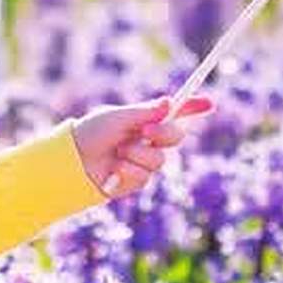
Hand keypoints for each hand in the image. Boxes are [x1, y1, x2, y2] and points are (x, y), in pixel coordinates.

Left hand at [70, 95, 213, 199]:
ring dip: (137, 155)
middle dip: (163, 134)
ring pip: (159, 160)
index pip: (175, 112)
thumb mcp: (118, 117)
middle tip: (145, 132)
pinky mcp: (137, 181)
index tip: (209, 103)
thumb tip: (169, 102)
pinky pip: (145, 177)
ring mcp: (144, 161)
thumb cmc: (92, 132)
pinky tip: (114, 169)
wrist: (72, 161)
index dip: (193, 107)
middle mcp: (149, 139)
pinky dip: (129, 171)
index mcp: (145, 119)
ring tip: (117, 152)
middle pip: (176, 137)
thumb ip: (144, 113)